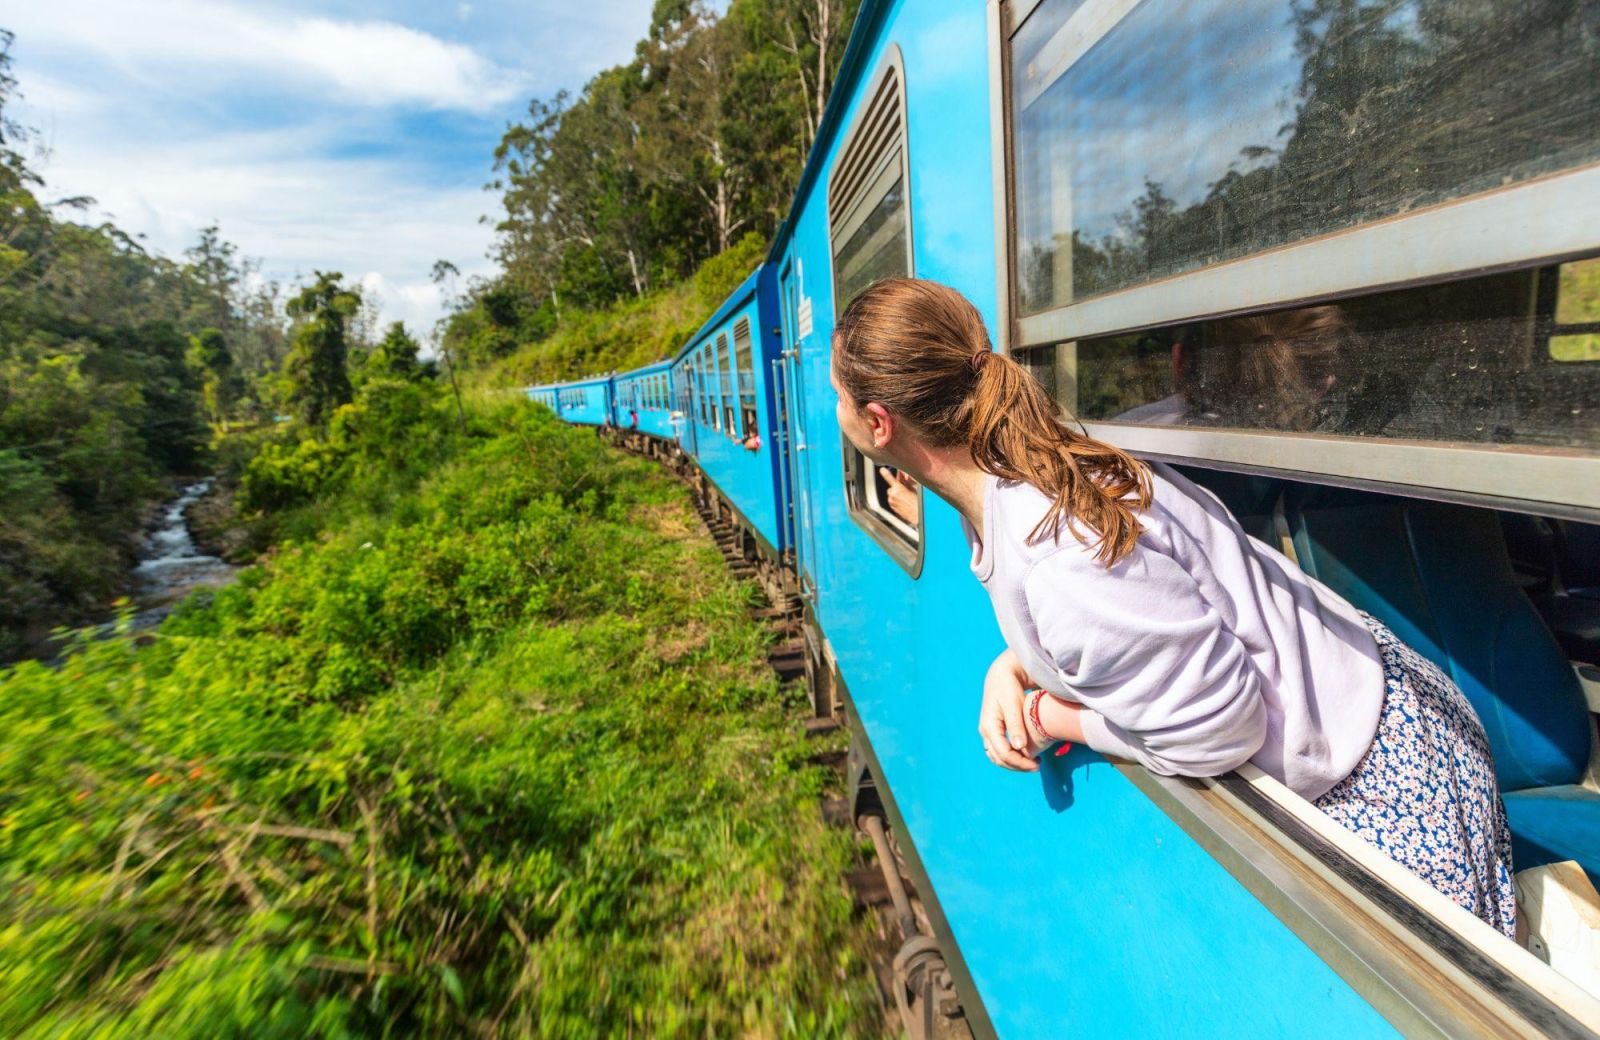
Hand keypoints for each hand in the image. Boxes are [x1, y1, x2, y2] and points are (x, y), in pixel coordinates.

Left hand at [879, 467, 920, 525]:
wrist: (917, 515)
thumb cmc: (918, 503)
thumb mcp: (913, 490)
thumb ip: (906, 483)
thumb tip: (904, 478)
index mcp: (898, 489)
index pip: (889, 478)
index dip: (885, 473)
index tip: (882, 470)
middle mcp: (893, 496)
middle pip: (891, 488)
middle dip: (896, 488)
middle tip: (904, 489)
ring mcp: (892, 503)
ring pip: (892, 495)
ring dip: (897, 495)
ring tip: (906, 498)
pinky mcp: (893, 508)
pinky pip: (893, 502)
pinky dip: (897, 501)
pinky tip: (905, 503)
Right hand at [978, 649, 1038, 771]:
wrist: (1001, 675)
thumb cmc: (1008, 687)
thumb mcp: (1013, 704)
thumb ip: (1016, 726)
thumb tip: (1020, 748)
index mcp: (989, 726)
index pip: (1004, 753)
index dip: (1021, 762)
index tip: (1038, 763)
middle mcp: (985, 731)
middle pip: (999, 759)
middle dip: (1018, 766)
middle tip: (1038, 765)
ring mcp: (987, 732)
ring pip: (997, 757)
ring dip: (1013, 764)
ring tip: (1032, 762)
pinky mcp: (992, 730)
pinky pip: (998, 750)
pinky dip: (1010, 757)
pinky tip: (1024, 754)